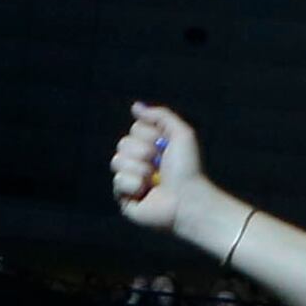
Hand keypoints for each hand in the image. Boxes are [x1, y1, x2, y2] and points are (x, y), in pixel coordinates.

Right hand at [110, 100, 208, 233]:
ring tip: (154, 180)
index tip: (163, 145)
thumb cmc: (188, 169)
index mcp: (151, 147)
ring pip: (117, 161)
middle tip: (159, 163)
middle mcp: (140, 162)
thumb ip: (160, 116)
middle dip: (143, 152)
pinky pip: (117, 181)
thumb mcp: (181, 134)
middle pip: (122, 144)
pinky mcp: (125, 198)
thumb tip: (136, 107)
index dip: (148, 135)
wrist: (188, 199)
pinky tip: (146, 192)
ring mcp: (131, 180)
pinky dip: (134, 185)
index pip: (134, 129)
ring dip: (139, 168)